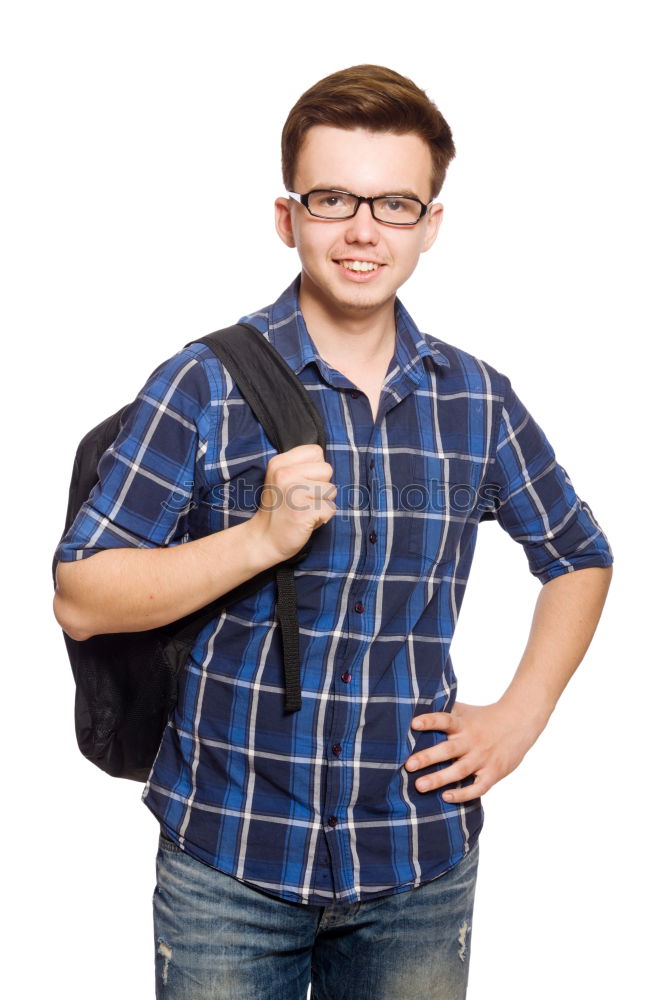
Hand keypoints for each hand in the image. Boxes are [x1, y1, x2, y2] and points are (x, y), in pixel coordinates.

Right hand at [250, 444, 336, 562]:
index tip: (301, 484)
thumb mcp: (283, 479)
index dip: (315, 469)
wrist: (264, 539)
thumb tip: (326, 464)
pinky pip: (330, 509)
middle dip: (321, 486)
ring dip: (322, 503)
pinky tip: (306, 521)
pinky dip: (323, 518)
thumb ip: (301, 467)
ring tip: (304, 510)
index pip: (316, 451)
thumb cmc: (281, 510)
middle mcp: (284, 474)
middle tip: (302, 500)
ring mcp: (293, 492)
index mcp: (279, 463)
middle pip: (327, 469)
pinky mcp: (303, 511)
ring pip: (331, 490)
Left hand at [404, 700, 540, 802]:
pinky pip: (478, 787)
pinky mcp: (493, 772)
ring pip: (459, 771)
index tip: (414, 724)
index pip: (444, 720)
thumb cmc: (484, 717)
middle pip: (448, 750)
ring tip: (419, 786)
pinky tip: (446, 797)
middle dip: (427, 758)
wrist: (519, 723)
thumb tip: (416, 707)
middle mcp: (471, 741)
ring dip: (439, 779)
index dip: (430, 721)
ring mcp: (482, 758)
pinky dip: (463, 794)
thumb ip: (444, 712)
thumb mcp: (465, 711)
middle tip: (408, 765)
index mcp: (463, 724)